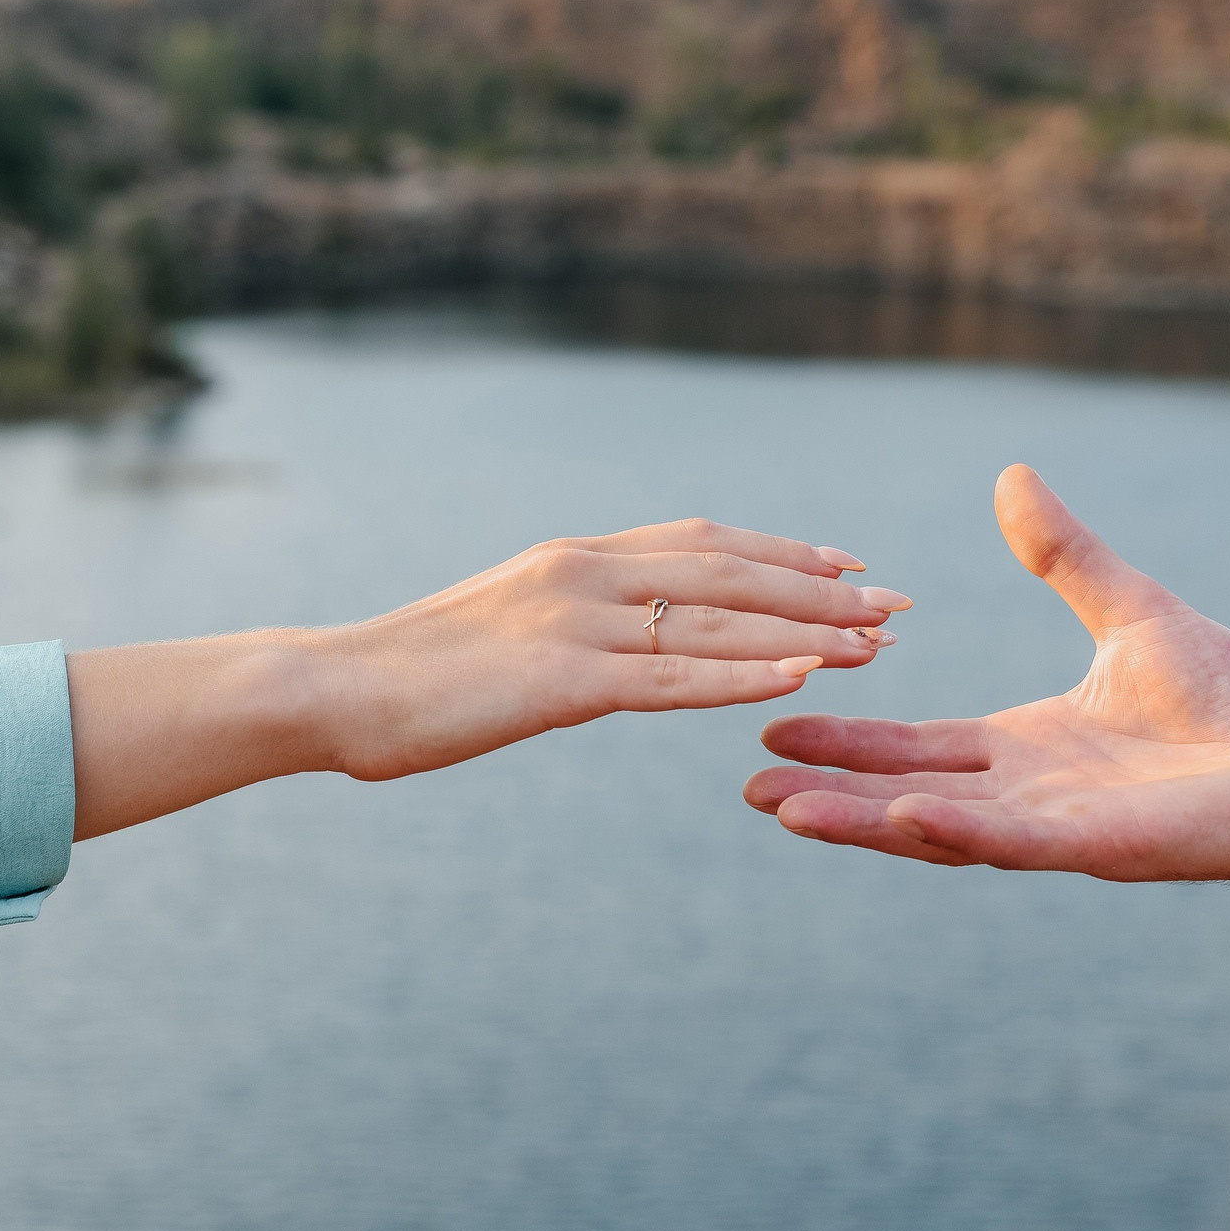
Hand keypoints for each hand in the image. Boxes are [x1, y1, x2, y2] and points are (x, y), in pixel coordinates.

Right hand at [320, 518, 910, 780]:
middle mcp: (586, 572)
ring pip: (718, 624)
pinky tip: (805, 678)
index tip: (850, 565)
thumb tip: (625, 633)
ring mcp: (574, 623)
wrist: (331, 687)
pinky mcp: (560, 682)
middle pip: (732, 573)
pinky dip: (746, 677)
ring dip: (807, 632)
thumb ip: (574, 619)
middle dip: (822, 589)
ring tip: (879, 644)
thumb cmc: (416, 671)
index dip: (784, 553)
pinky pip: (673, 678)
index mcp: (576, 556)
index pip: (704, 543)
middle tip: (898, 606)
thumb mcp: (509, 625)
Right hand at [744, 466, 1229, 880]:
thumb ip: (1065, 555)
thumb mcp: (1128, 611)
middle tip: (749, 788)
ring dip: (864, 824)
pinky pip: (1013, 841)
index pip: (920, 746)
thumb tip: (1011, 478)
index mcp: (1028, 748)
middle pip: (907, 795)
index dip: (849, 742)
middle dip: (830, 794)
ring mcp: (1058, 827)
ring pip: (940, 828)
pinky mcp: (1099, 846)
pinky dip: (954, 831)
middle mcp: (1030, 795)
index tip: (773, 729)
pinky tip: (899, 817)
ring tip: (788, 813)